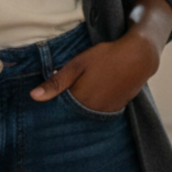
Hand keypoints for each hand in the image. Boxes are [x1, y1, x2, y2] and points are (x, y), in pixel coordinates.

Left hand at [29, 34, 159, 111]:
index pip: (58, 111)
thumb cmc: (105, 57)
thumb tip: (34, 97)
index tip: (43, 103)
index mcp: (80, 101)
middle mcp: (93, 112)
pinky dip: (92, 106)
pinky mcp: (116, 109)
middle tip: (60, 95)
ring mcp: (106, 112)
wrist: (138, 57)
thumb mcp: (77, 64)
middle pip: (72, 114)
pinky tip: (92, 93)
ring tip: (77, 93)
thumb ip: (56, 82)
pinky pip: (98, 112)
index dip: (51, 105)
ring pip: (85, 114)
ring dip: (79, 107)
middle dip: (64, 108)